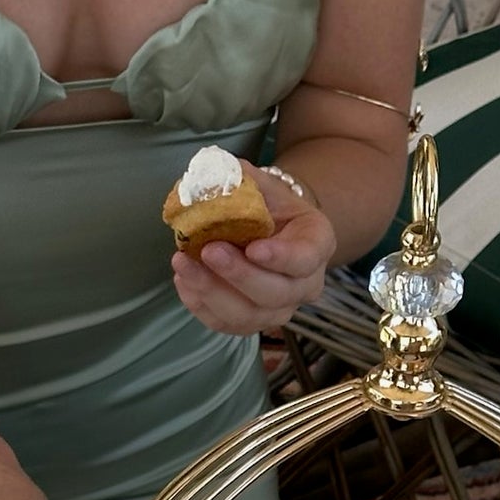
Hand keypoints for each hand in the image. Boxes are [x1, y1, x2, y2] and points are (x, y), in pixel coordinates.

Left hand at [172, 164, 335, 337]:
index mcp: (317, 243)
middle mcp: (305, 284)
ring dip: (212, 292)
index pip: (305, 258)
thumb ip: (241, 179)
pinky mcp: (252, 322)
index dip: (280, 258)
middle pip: (275, 293)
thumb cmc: (267, 204)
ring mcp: (280, 309)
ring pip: (249, 316)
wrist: (268, 228)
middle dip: (238, 275)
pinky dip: (201, 305)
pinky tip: (184, 279)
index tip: (253, 248)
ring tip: (183, 264)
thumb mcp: (262, 184)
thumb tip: (210, 174)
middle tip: (208, 250)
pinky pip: (226, 325)